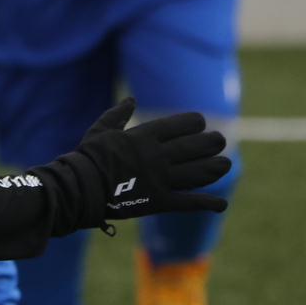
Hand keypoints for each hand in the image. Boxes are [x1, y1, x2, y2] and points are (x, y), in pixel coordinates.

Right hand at [71, 98, 230, 223]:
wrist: (79, 189)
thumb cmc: (87, 157)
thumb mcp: (100, 130)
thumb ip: (118, 114)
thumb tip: (130, 100)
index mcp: (142, 137)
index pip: (176, 125)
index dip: (193, 122)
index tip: (201, 122)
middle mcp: (156, 157)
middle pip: (192, 147)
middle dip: (210, 143)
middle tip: (220, 140)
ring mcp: (159, 180)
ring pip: (195, 173)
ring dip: (214, 168)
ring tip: (226, 164)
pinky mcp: (158, 202)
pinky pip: (187, 202)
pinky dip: (206, 203)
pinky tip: (222, 204)